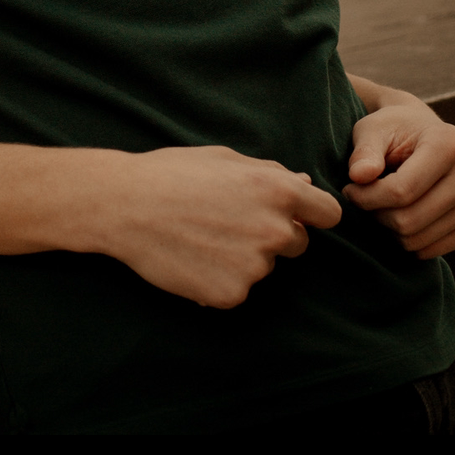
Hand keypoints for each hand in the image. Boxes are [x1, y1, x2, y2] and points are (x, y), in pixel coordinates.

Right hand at [106, 144, 342, 308]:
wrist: (125, 206)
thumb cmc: (174, 173)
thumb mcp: (226, 160)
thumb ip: (270, 174)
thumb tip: (304, 186)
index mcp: (279, 191)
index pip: (329, 214)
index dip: (312, 215)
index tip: (296, 217)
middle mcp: (275, 230)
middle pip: (298, 244)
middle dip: (275, 236)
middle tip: (230, 224)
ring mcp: (255, 266)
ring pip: (265, 267)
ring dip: (244, 258)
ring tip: (203, 238)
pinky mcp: (233, 293)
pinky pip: (239, 288)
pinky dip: (221, 279)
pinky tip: (194, 259)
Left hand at [343, 96, 454, 258]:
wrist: (422, 135)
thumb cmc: (393, 132)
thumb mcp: (372, 131)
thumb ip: (364, 152)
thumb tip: (359, 176)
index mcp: (451, 143)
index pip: (402, 191)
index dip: (366, 197)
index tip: (351, 188)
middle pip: (410, 220)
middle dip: (377, 215)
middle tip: (365, 200)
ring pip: (419, 240)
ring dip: (391, 229)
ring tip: (383, 205)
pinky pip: (433, 250)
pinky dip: (410, 241)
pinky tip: (404, 215)